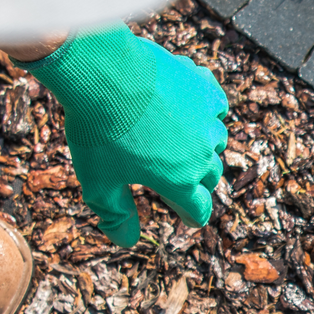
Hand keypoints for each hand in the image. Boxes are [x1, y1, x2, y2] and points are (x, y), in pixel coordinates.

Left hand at [15, 27, 226, 246]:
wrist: (101, 72)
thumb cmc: (97, 130)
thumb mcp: (98, 183)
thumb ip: (116, 217)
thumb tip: (128, 242)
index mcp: (180, 182)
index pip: (198, 210)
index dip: (188, 215)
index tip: (183, 214)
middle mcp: (201, 154)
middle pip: (209, 177)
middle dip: (194, 181)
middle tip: (170, 175)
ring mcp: (206, 119)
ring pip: (215, 141)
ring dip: (200, 146)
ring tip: (175, 139)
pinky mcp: (204, 88)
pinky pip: (216, 106)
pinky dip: (205, 111)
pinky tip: (187, 109)